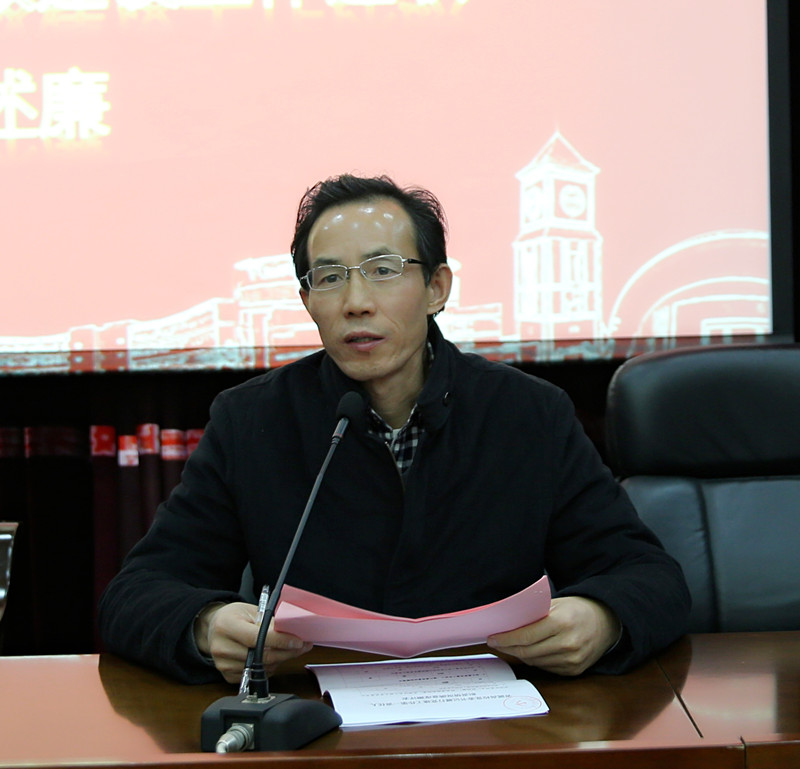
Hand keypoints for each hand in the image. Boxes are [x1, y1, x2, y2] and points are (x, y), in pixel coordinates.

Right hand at [194, 602, 312, 683]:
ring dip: (280, 659)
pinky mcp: (227, 676)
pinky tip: (273, 656)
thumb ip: (269, 622)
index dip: (280, 640)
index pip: (257, 638)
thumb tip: (291, 633)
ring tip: (289, 649)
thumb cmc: (234, 616)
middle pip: (261, 656)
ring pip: (262, 668)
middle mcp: (222, 647)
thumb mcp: (251, 610)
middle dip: (287, 652)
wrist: (213, 627)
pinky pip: (256, 675)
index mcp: (226, 626)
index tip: (298, 641)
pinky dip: (269, 667)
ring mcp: (223, 665)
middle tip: (302, 646)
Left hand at [486, 596, 620, 675]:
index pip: (526, 635)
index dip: (506, 638)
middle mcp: (568, 643)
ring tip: (510, 647)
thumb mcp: (555, 604)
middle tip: (496, 643)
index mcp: (561, 623)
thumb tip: (507, 624)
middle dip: (509, 648)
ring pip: (535, 662)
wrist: (606, 621)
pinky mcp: (574, 670)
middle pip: (528, 651)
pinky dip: (535, 661)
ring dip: (520, 655)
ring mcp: (572, 660)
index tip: (492, 638)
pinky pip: (547, 668)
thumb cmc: (576, 609)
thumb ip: (534, 614)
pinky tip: (528, 652)